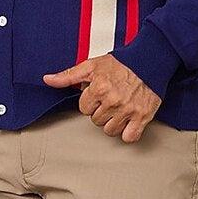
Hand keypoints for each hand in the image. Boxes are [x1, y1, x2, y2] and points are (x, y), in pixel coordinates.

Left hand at [42, 53, 160, 142]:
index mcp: (99, 88)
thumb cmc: (121, 63)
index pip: (83, 108)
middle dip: (101, 110)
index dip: (90, 101)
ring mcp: (128, 110)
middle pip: (96, 120)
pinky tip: (128, 121)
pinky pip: (128, 137)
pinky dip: (128, 132)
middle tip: (111, 98)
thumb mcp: (91, 65)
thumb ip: (68, 75)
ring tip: (119, 108)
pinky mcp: (143, 117)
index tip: (100, 93)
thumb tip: (47, 80)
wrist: (149, 61)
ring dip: (113, 122)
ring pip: (109, 130)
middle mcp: (113, 100)